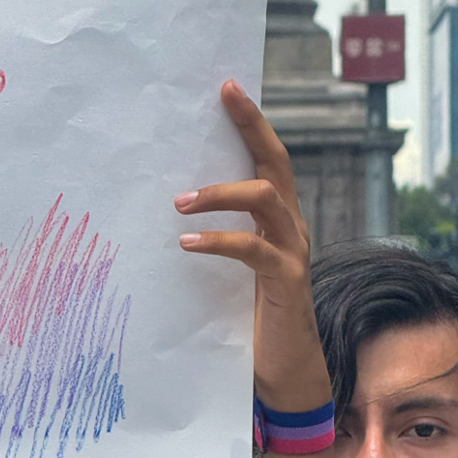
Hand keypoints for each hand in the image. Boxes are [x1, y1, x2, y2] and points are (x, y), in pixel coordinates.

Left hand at [176, 81, 328, 411]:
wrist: (285, 372)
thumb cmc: (250, 319)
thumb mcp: (229, 269)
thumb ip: (214, 237)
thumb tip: (164, 206)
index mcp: (278, 220)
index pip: (268, 158)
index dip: (251, 121)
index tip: (228, 85)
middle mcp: (292, 227)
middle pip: (276, 162)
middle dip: (251, 126)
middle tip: (223, 97)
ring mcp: (293, 252)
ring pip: (266, 198)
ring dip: (221, 192)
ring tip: (179, 203)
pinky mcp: (285, 281)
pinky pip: (253, 250)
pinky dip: (219, 241)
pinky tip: (187, 244)